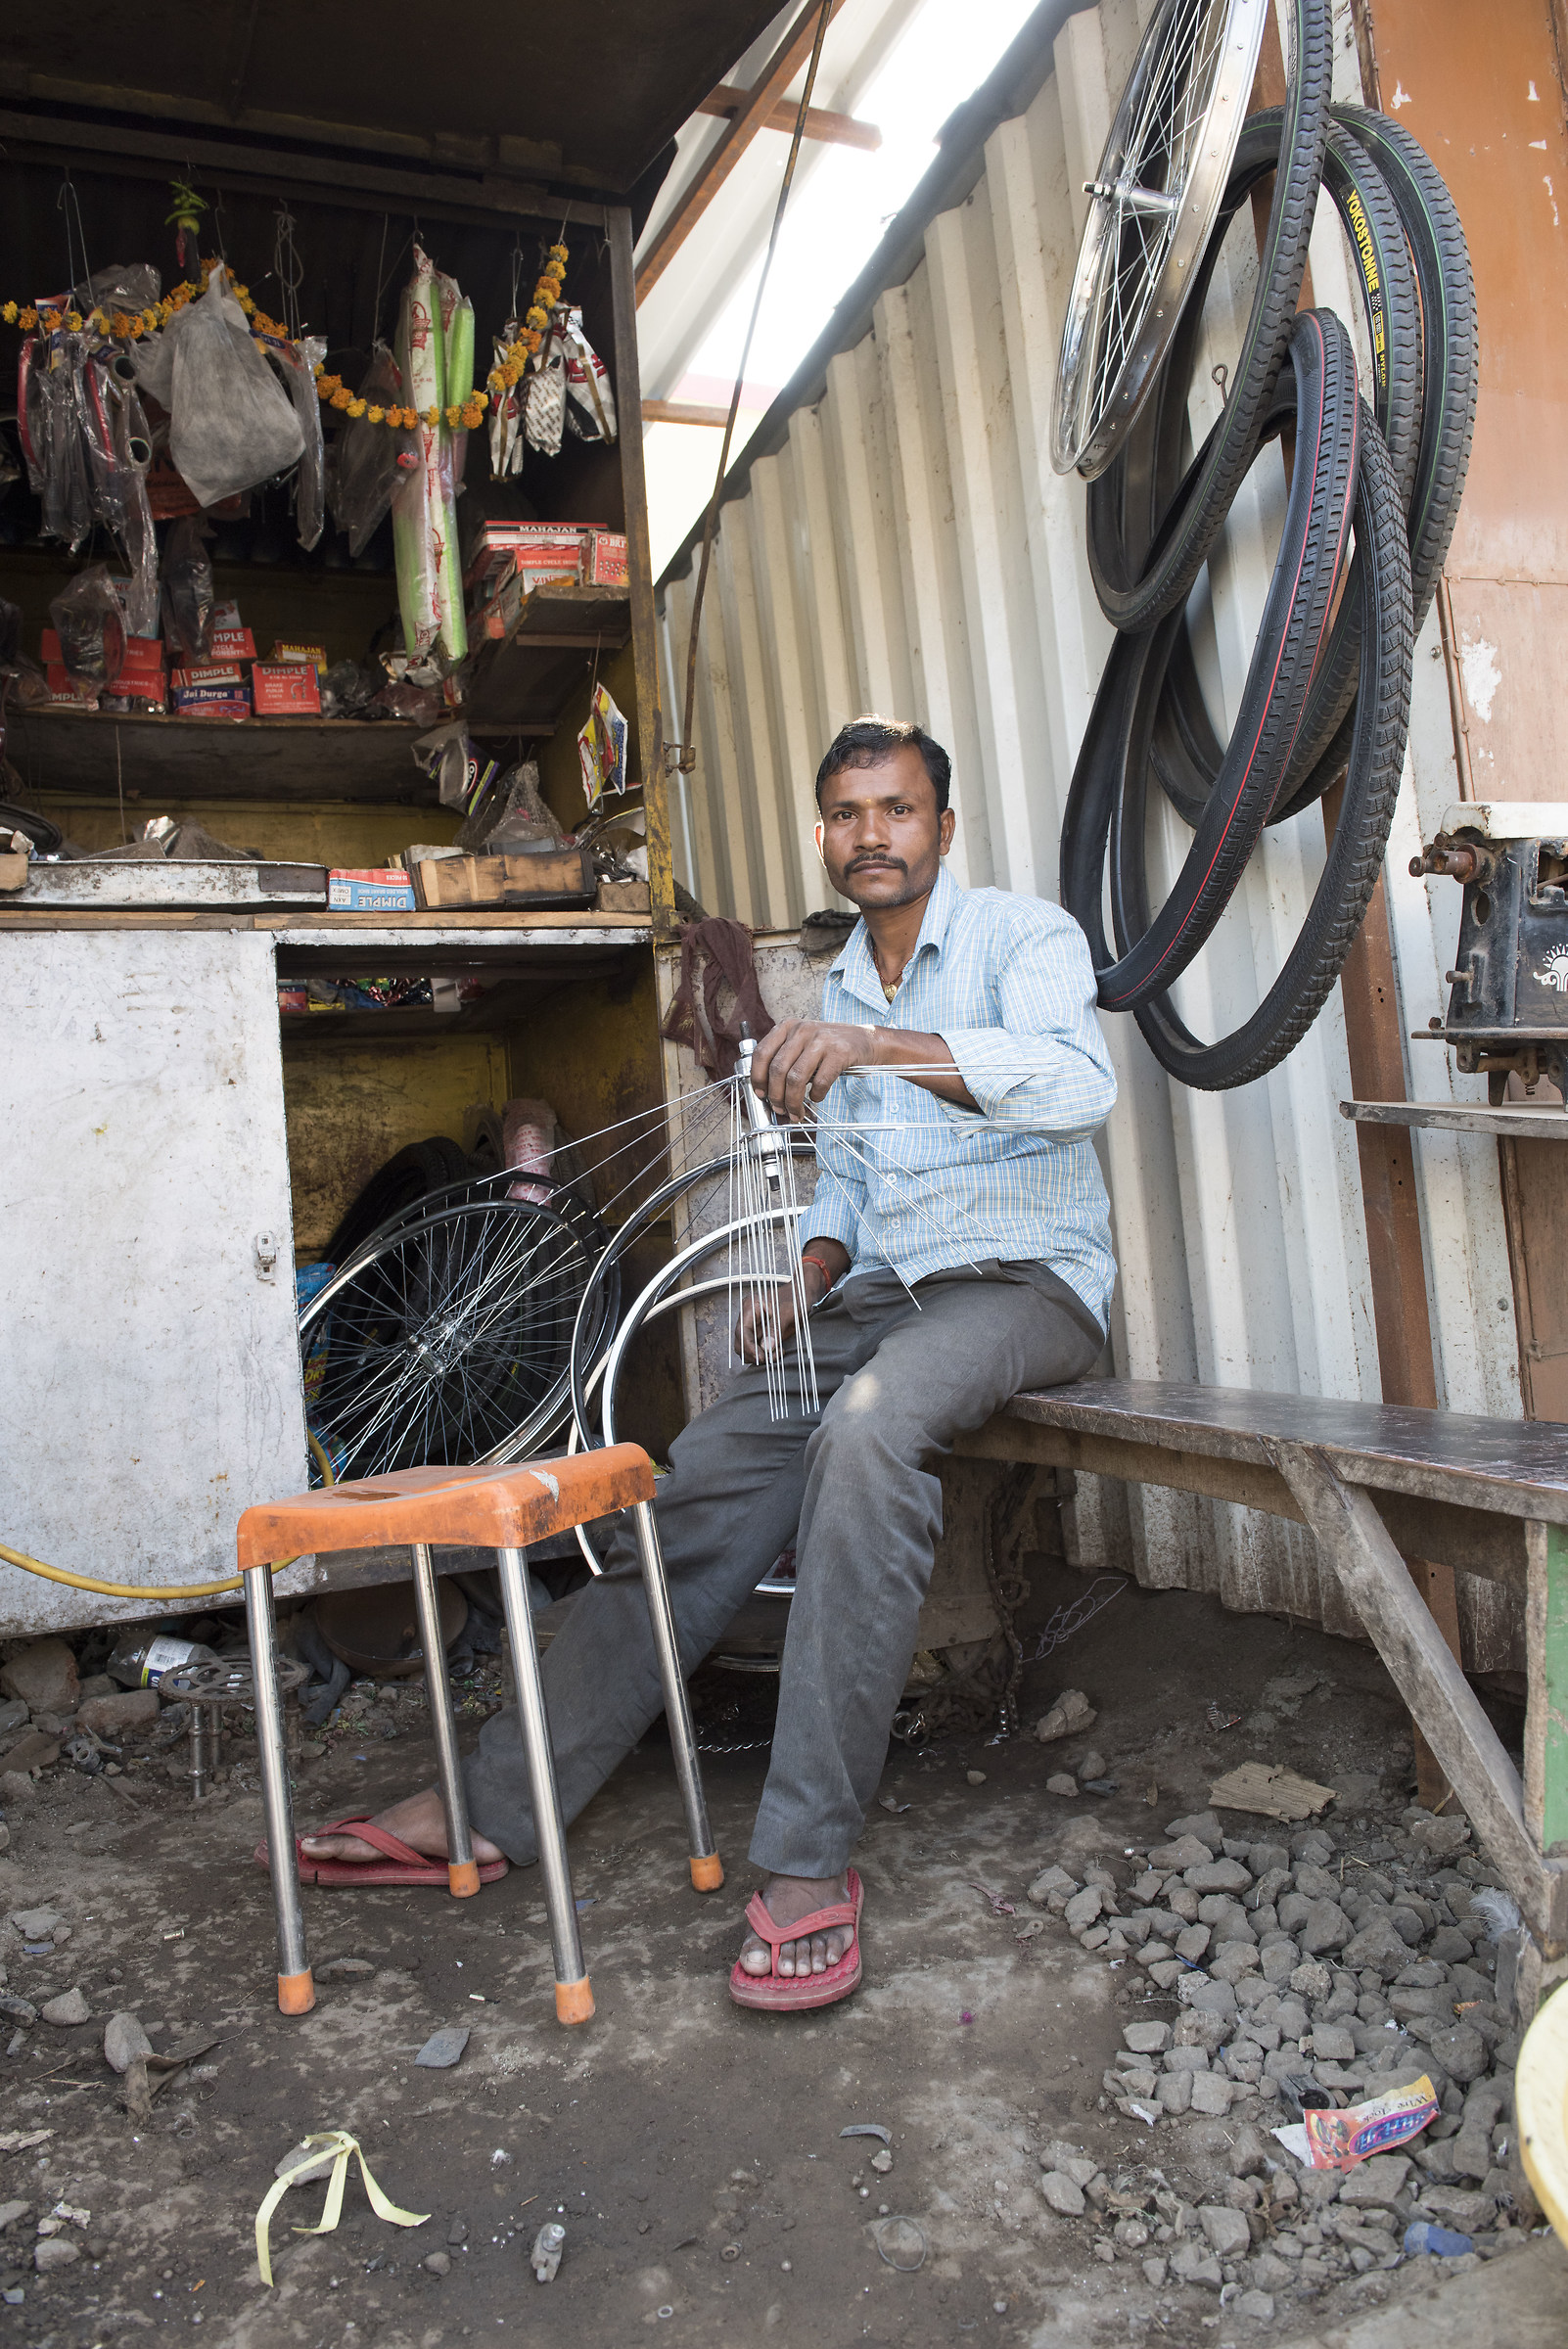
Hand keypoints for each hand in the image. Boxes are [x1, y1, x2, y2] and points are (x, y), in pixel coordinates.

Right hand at [735, 1250, 838, 1361]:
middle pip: (741, 1341)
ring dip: (760, 1355)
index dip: (749, 1347)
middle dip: (754, 1353)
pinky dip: (766, 1353)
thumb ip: (775, 1329)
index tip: (762, 1357)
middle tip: (772, 1358)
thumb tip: (766, 1348)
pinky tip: (778, 1351)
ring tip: (777, 1354)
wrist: (805, 1293)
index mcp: (751, 1307)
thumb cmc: (796, 1298)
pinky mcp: (762, 1331)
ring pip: (748, 1347)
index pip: (742, 1331)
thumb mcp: (787, 1313)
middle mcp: (749, 1316)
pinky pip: (758, 1347)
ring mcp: (754, 1324)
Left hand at [749, 1018, 872, 1119]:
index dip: (757, 1077)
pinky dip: (816, 1096)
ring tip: (796, 1112)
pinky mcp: (839, 1052)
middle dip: (776, 1096)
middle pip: (778, 1069)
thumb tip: (768, 1091)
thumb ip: (785, 1058)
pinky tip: (817, 1097)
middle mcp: (802, 1030)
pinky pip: (820, 1082)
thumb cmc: (830, 1046)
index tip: (760, 1094)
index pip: (762, 1053)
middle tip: (779, 1109)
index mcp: (788, 1027)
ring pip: (796, 1079)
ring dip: (793, 1102)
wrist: (865, 1040)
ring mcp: (821, 1040)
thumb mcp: (802, 1042)